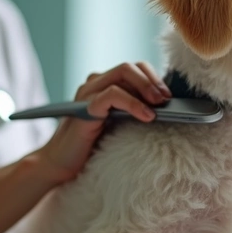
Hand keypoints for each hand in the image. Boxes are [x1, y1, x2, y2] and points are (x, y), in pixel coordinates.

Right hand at [32, 61, 171, 184]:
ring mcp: (88, 93)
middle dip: (152, 81)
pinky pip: (112, 94)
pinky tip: (147, 116)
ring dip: (146, 88)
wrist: (62, 165)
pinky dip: (133, 103)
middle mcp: (94, 84)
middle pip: (130, 67)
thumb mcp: (119, 123)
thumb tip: (165, 106)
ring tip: (160, 106)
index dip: (153, 78)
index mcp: (103, 85)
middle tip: (167, 100)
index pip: (133, 68)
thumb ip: (133, 110)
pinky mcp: (85, 108)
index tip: (168, 96)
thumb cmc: (92, 146)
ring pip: (123, 73)